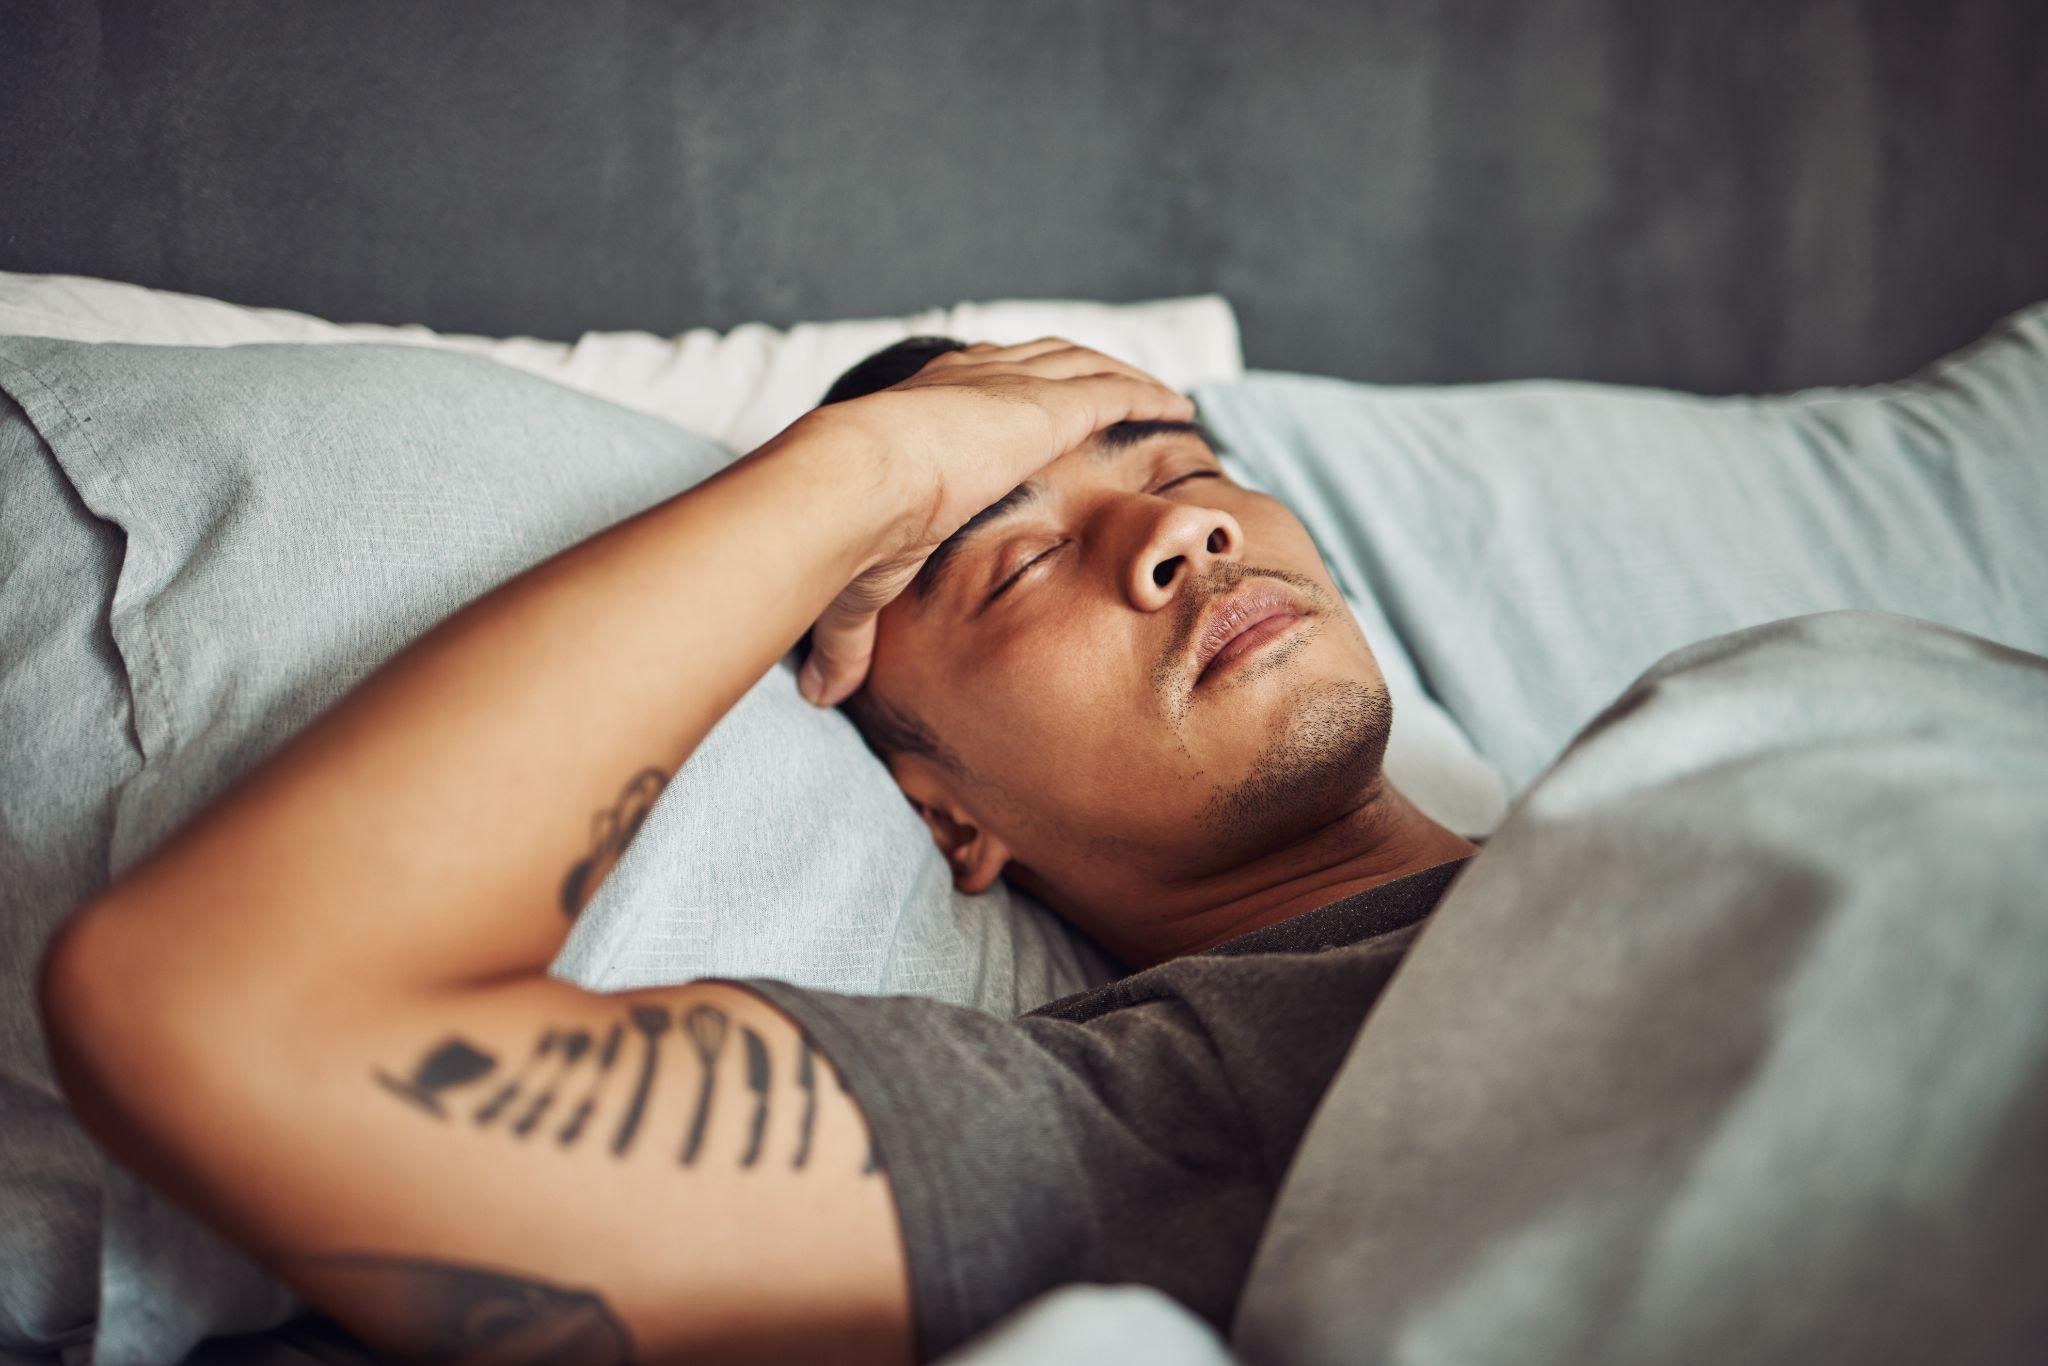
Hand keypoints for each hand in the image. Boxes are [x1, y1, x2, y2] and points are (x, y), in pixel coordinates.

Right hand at [797, 338, 1194, 705]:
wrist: (855, 484)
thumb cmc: (845, 530)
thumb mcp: (853, 587)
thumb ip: (851, 637)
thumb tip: (820, 696)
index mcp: (921, 410)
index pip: (973, 388)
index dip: (1006, 395)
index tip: (1029, 413)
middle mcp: (968, 384)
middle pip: (1037, 364)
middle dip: (1073, 373)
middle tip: (1110, 391)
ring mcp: (1010, 390)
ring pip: (1082, 367)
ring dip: (1122, 376)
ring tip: (1158, 394)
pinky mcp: (1046, 405)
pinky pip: (1114, 392)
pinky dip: (1146, 393)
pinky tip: (1177, 405)